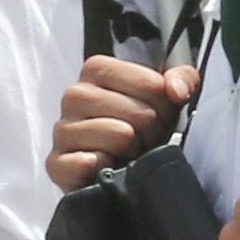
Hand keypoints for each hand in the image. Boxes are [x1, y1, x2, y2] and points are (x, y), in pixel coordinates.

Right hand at [53, 56, 194, 190]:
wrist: (122, 170)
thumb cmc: (142, 128)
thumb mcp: (167, 98)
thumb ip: (182, 80)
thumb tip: (176, 90)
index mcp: (97, 70)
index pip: (150, 83)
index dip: (164, 104)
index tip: (159, 114)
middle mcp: (74, 95)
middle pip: (137, 112)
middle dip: (150, 130)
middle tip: (144, 138)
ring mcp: (62, 129)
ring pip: (119, 135)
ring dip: (133, 151)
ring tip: (129, 153)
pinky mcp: (57, 164)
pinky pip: (90, 163)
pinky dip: (107, 170)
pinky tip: (109, 168)